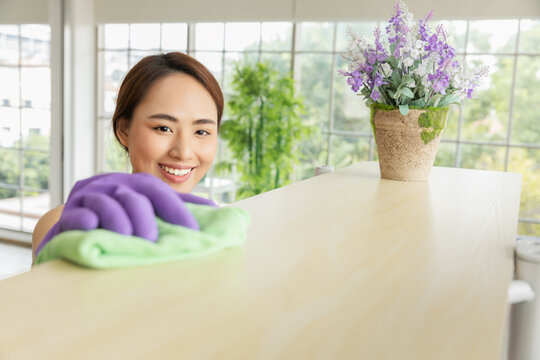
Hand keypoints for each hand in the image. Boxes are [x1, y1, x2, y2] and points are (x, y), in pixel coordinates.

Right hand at [36, 172, 214, 253]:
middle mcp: (115, 185)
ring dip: (119, 220)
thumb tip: (215, 209)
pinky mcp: (71, 212)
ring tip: (129, 237)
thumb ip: (177, 206)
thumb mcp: (149, 204)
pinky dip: (84, 221)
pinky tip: (91, 228)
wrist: (80, 216)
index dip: (177, 210)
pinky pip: (77, 215)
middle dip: (144, 217)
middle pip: (132, 197)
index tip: (193, 231)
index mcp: (137, 183)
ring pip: (106, 203)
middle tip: (153, 240)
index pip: (159, 192)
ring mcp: (91, 196)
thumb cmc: (124, 213)